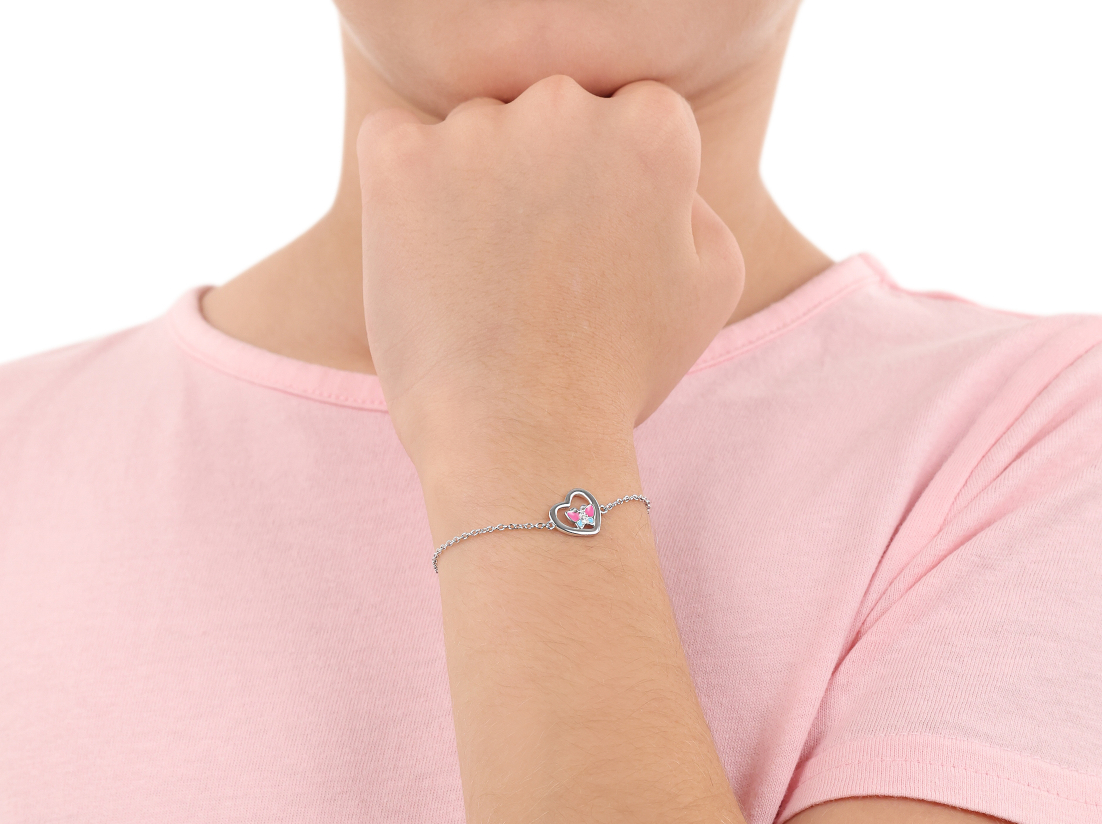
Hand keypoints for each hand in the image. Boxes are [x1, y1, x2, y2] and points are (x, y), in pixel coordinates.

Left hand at [355, 74, 744, 481]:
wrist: (522, 440)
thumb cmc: (617, 378)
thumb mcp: (709, 289)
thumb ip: (697, 201)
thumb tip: (660, 169)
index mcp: (652, 125)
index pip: (623, 117)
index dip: (605, 194)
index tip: (591, 259)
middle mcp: (567, 104)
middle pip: (546, 115)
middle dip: (539, 182)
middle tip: (536, 282)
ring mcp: (476, 129)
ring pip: (470, 136)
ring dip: (470, 194)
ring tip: (483, 292)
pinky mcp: (400, 161)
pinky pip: (393, 149)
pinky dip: (401, 198)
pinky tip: (429, 269)